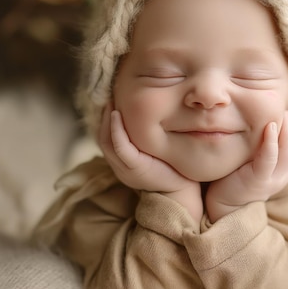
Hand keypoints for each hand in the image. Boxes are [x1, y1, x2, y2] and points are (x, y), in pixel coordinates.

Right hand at [98, 103, 202, 223]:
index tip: (111, 101)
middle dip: (103, 117)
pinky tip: (117, 114)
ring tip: (111, 102)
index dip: (106, 120)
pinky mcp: (134, 168)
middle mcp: (120, 167)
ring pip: (106, 141)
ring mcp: (125, 169)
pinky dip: (116, 130)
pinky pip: (119, 146)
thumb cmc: (174, 168)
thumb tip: (151, 113)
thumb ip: (148, 137)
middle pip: (102, 138)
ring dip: (107, 120)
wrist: (184, 190)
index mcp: (123, 163)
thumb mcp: (156, 150)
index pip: (107, 139)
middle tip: (108, 98)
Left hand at [206, 112, 287, 222]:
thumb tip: (271, 122)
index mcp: (285, 171)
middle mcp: (283, 176)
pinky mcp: (258, 180)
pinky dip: (272, 141)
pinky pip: (270, 159)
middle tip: (285, 111)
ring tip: (280, 114)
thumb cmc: (237, 176)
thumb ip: (267, 145)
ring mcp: (273, 179)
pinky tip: (269, 126)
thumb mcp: (257, 159)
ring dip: (287, 130)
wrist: (223, 205)